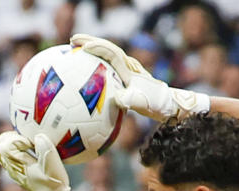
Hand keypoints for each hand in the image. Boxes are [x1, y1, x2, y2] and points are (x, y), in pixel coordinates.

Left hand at [0, 132, 84, 190]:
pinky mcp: (15, 170)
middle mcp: (11, 167)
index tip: (31, 143)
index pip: (5, 146)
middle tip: (22, 137)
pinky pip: (4, 156)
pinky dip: (11, 148)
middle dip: (8, 137)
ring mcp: (11, 169)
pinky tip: (25, 149)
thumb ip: (45, 149)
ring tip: (23, 142)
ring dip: (8, 142)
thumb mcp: (53, 166)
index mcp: (18, 164)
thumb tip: (38, 136)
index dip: (17, 139)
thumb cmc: (53, 183)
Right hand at [70, 33, 208, 123]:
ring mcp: (125, 70)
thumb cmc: (155, 102)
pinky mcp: (123, 77)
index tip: (83, 48)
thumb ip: (131, 99)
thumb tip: (117, 100)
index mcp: (129, 68)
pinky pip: (105, 67)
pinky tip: (83, 73)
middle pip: (106, 48)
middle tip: (72, 40)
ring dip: (91, 49)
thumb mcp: (142, 102)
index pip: (111, 53)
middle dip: (89, 41)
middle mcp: (126, 65)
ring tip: (74, 48)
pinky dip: (94, 64)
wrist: (166, 103)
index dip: (98, 48)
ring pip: (106, 54)